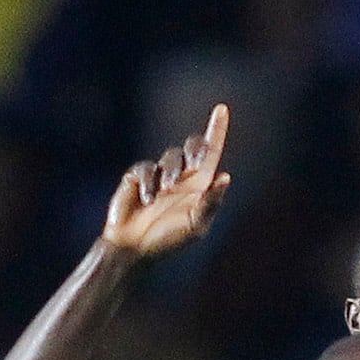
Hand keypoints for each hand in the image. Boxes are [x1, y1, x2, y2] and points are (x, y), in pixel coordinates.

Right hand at [101, 104, 231, 257]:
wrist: (133, 250)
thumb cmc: (167, 241)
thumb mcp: (195, 226)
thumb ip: (210, 203)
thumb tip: (225, 177)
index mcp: (199, 186)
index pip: (211, 153)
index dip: (217, 130)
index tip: (222, 109)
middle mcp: (181, 176)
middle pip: (192, 146)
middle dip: (196, 149)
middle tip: (198, 163)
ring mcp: (158, 175)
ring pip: (171, 157)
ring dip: (171, 173)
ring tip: (165, 193)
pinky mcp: (137, 177)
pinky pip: (146, 169)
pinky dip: (148, 184)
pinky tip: (147, 201)